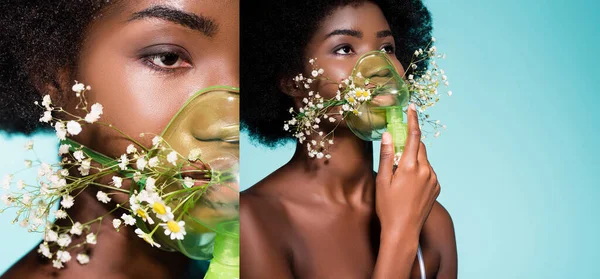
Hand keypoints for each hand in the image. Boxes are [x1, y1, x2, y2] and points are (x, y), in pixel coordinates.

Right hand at [375, 103, 439, 233]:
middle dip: (410, 142)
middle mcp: (426, 170)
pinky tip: (408, 185)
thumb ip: (387, 155)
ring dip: (414, 159)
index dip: (412, 119)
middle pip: (420, 146)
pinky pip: (428, 171)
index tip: (411, 107)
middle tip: (397, 148)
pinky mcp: (437, 187)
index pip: (414, 135)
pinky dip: (419, 171)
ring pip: (424, 159)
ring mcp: (434, 179)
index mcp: (411, 166)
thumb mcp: (382, 180)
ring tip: (400, 176)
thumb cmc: (388, 207)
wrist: (403, 231)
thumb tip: (389, 135)